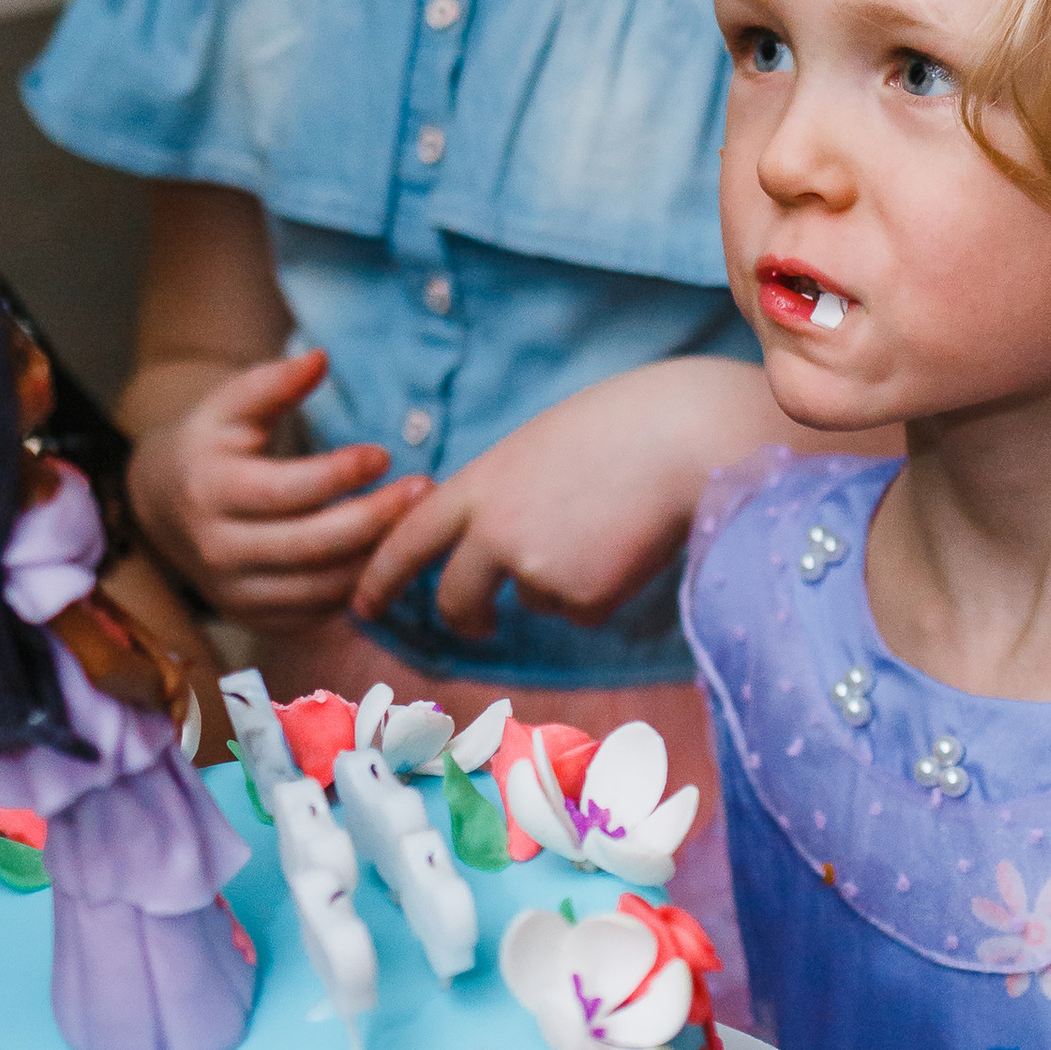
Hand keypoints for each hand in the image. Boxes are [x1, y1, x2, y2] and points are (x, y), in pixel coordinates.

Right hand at [130, 347, 429, 620]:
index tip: (385, 453)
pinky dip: (358, 585)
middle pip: (312, 545)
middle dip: (376, 519)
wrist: (164, 506)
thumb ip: (273, 382)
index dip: (339, 474)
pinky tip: (387, 551)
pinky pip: (319, 611)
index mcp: (211, 490)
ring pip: (322, 586)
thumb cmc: (211, 444)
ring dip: (376, 556)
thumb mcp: (229, 406)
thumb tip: (320, 358)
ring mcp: (235, 592)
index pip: (286, 490)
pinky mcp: (254, 618)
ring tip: (416, 520)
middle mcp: (218, 549)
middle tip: (423, 489)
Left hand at [351, 358, 748, 641]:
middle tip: (478, 623)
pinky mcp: (582, 599)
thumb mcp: (540, 447)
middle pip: (456, 599)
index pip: (410, 538)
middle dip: (465, 618)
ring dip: (567, 579)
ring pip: (536, 602)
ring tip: (610, 524)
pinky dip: (606, 587)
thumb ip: (507, 495)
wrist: (688, 438)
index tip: (362, 604)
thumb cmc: (625, 427)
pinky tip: (632, 544)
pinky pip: (584, 610)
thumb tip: (503, 554)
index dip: (381, 575)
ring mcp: (536, 571)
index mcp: (480, 484)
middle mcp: (495, 533)